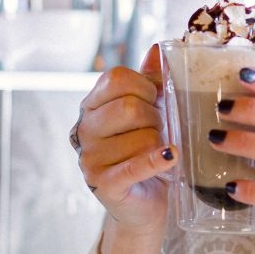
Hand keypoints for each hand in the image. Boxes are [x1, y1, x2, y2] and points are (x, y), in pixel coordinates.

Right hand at [69, 45, 176, 233]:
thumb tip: (157, 49)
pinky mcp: (103, 184)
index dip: (146, 86)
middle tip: (161, 130)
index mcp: (91, 106)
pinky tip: (170, 156)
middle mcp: (84, 130)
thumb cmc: (146, 151)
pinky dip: (157, 160)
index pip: (117, 78)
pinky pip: (136, 165)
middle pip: (130, 107)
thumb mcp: (149, 112)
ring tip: (159, 151)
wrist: (144, 203)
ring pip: (141, 137)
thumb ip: (151, 81)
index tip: (155, 101)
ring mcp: (90, 158)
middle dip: (157, 118)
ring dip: (160, 143)